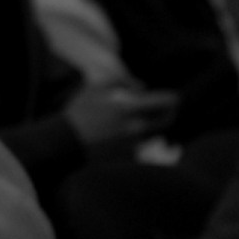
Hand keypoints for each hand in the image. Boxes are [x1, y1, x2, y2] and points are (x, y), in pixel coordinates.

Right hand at [65, 78, 180, 154]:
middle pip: (167, 121)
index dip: (173, 98)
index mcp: (131, 108)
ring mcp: (133, 145)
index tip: (174, 97)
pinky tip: (127, 134)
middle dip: (169, 113)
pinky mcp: (127, 158)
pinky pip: (142, 147)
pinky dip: (140, 140)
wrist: (63, 144)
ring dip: (154, 126)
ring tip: (142, 120)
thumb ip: (122, 81)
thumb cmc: (79, 113)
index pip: (168, 102)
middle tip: (166, 109)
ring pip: (155, 134)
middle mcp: (137, 128)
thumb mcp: (96, 87)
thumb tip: (141, 86)